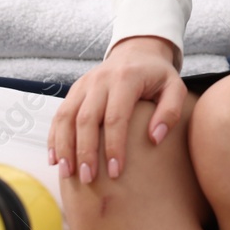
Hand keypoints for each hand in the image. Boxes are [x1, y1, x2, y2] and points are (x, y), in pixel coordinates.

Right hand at [48, 35, 182, 182]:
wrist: (137, 51)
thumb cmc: (158, 76)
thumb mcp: (175, 87)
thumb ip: (170, 112)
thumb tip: (155, 139)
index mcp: (126, 79)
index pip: (116, 117)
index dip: (114, 146)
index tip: (116, 173)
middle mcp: (101, 80)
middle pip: (87, 119)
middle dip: (85, 151)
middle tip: (88, 178)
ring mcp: (84, 84)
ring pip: (67, 116)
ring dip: (64, 147)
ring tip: (67, 174)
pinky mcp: (75, 89)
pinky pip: (59, 114)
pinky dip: (54, 137)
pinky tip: (55, 159)